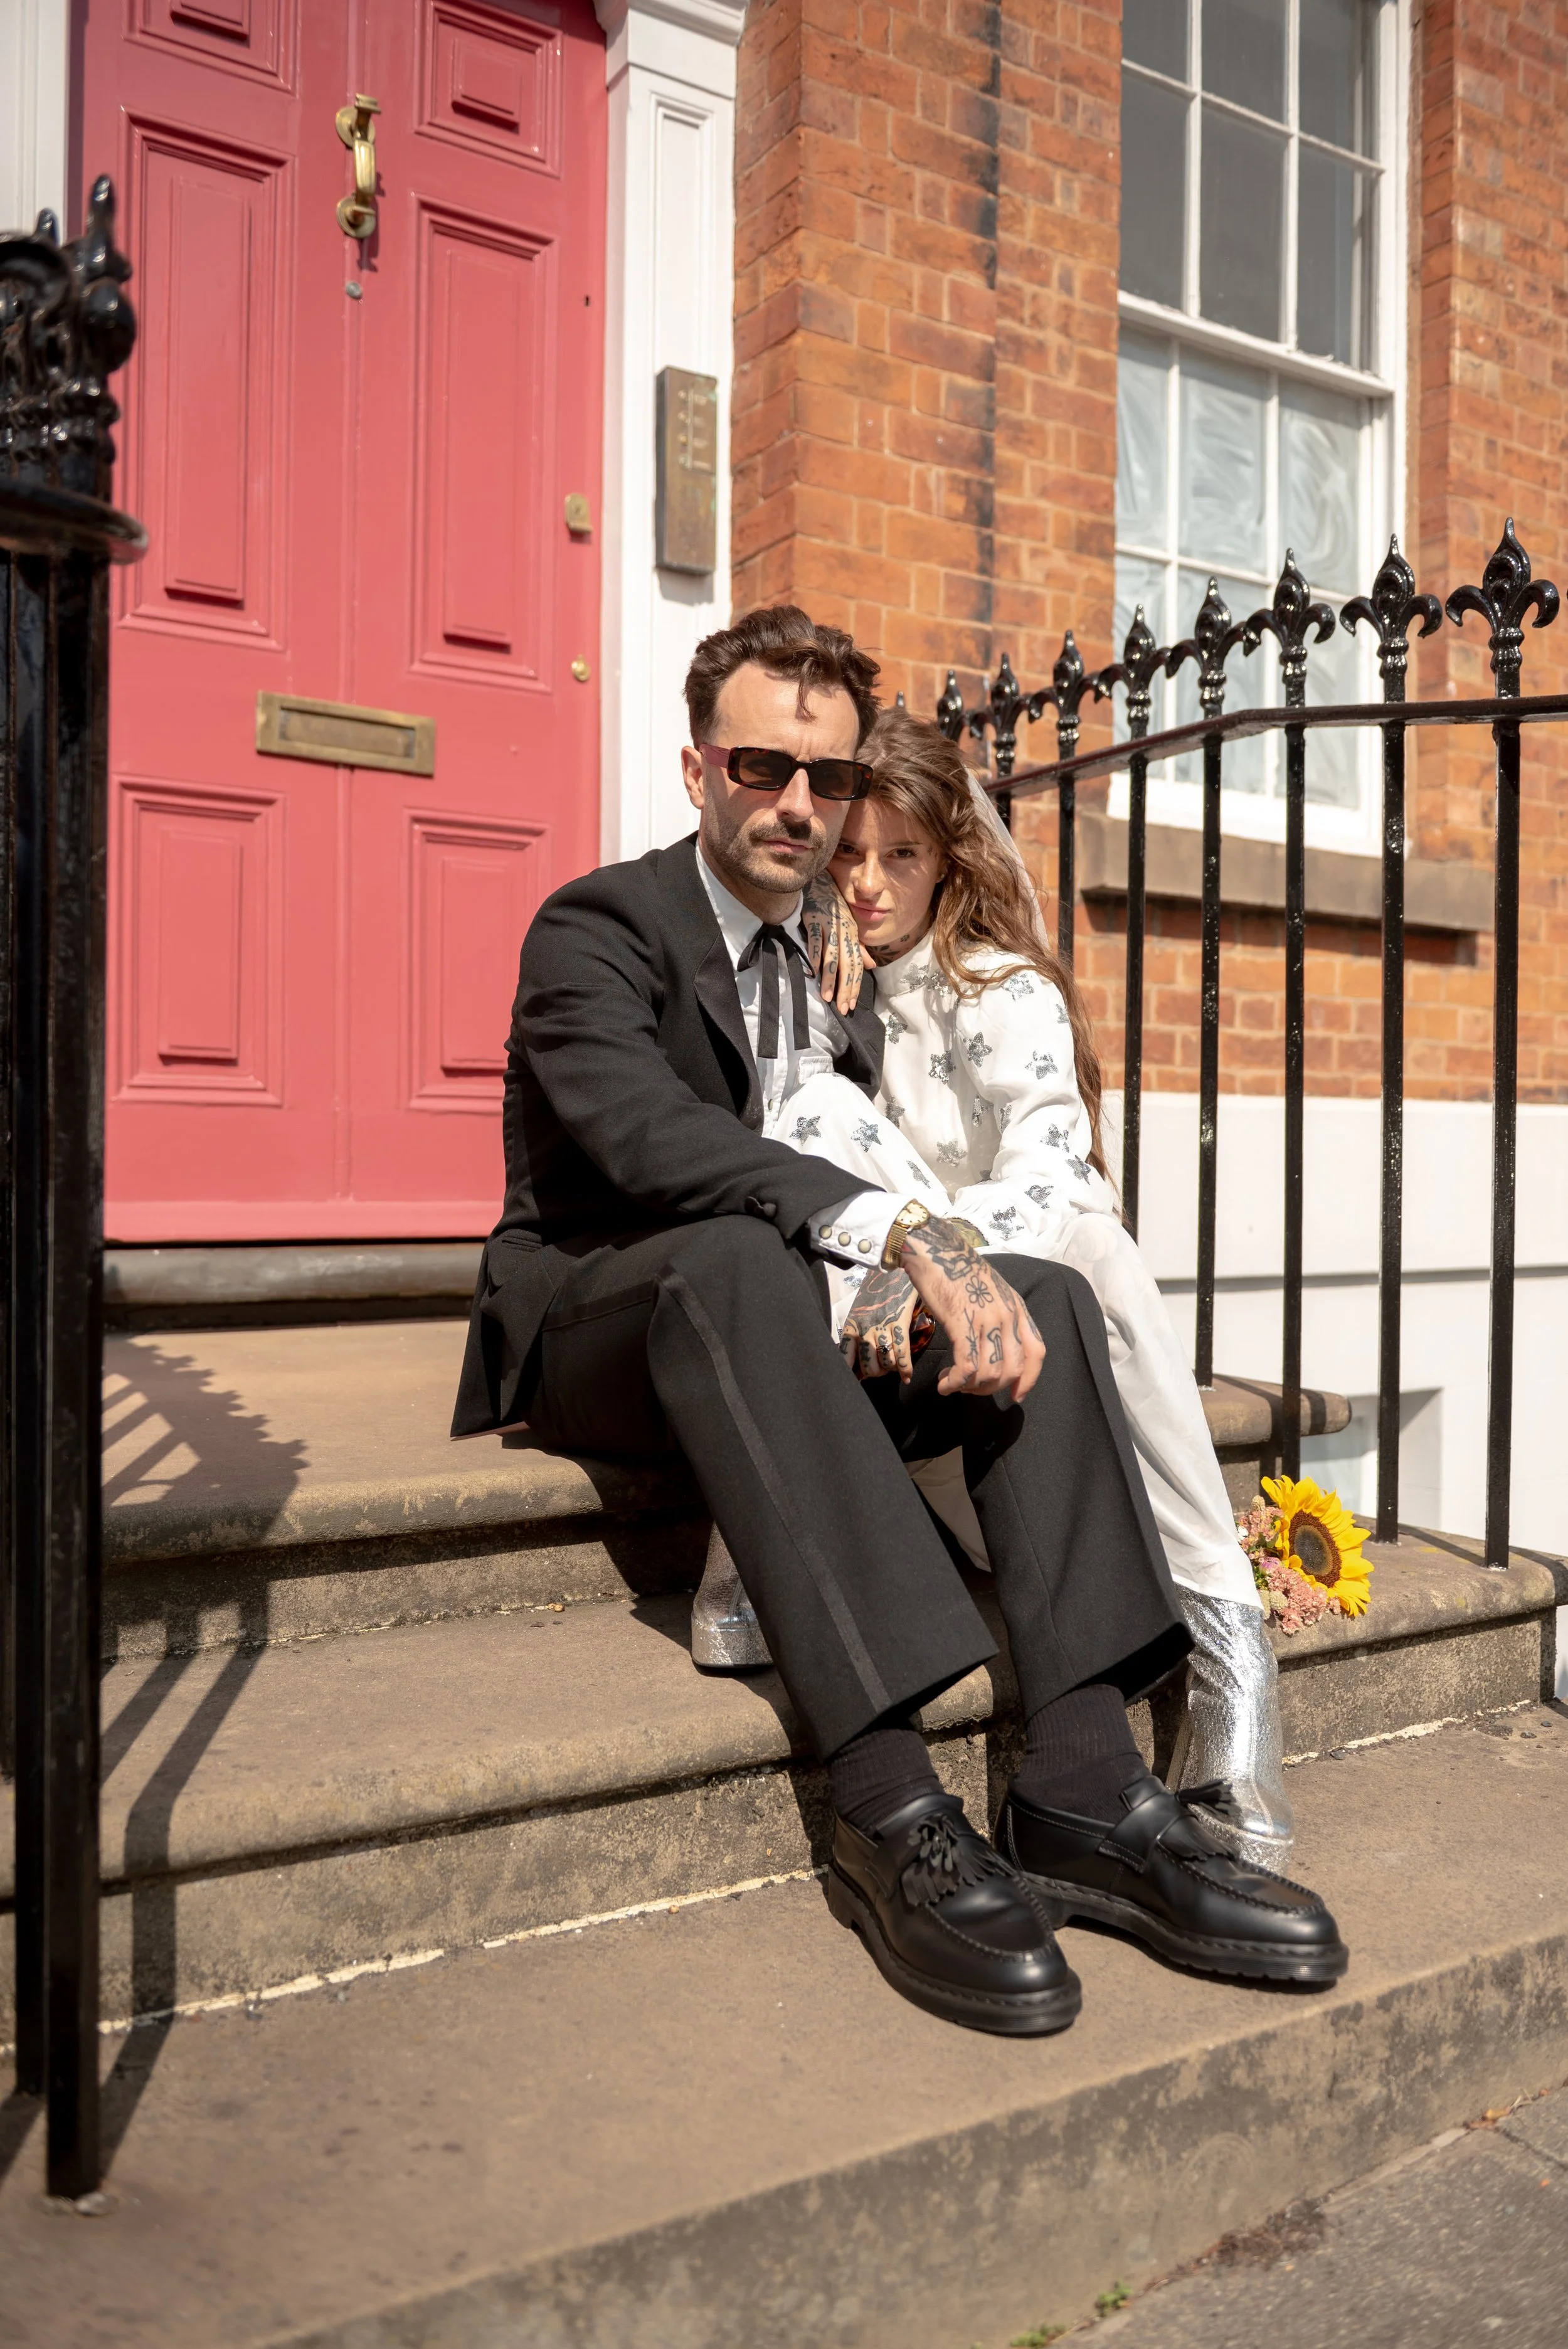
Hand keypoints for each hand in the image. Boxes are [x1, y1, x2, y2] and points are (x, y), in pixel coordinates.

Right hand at [802, 875, 863, 1014]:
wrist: (820, 877)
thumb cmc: (833, 903)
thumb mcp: (848, 924)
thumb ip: (858, 946)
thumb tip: (871, 966)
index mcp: (852, 934)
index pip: (857, 964)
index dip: (855, 985)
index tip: (852, 1004)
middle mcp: (844, 930)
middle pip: (847, 964)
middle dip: (846, 988)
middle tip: (843, 1008)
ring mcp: (829, 924)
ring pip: (831, 956)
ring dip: (830, 978)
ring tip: (828, 997)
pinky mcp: (813, 917)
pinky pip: (815, 940)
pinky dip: (814, 956)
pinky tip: (813, 972)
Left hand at [840, 1266, 922, 1380]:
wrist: (891, 1268)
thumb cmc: (875, 1290)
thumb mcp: (860, 1310)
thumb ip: (859, 1331)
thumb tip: (859, 1356)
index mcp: (852, 1325)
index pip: (845, 1357)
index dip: (851, 1372)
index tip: (857, 1379)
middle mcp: (865, 1329)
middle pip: (869, 1366)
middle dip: (876, 1373)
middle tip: (882, 1369)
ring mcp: (882, 1326)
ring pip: (886, 1362)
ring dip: (891, 1369)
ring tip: (894, 1367)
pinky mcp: (899, 1322)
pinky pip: (902, 1353)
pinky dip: (906, 1369)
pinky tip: (907, 1377)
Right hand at [899, 1215, 1045, 1402]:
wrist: (935, 1247)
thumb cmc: (957, 1270)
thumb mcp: (991, 1291)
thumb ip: (1000, 1316)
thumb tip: (997, 1347)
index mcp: (1017, 1307)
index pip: (1037, 1351)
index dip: (1030, 1379)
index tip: (1016, 1395)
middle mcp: (1007, 1314)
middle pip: (1012, 1369)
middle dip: (990, 1389)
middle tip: (970, 1388)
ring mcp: (986, 1318)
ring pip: (989, 1373)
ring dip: (970, 1388)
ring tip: (953, 1384)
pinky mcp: (961, 1321)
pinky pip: (967, 1365)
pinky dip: (956, 1383)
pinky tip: (944, 1384)